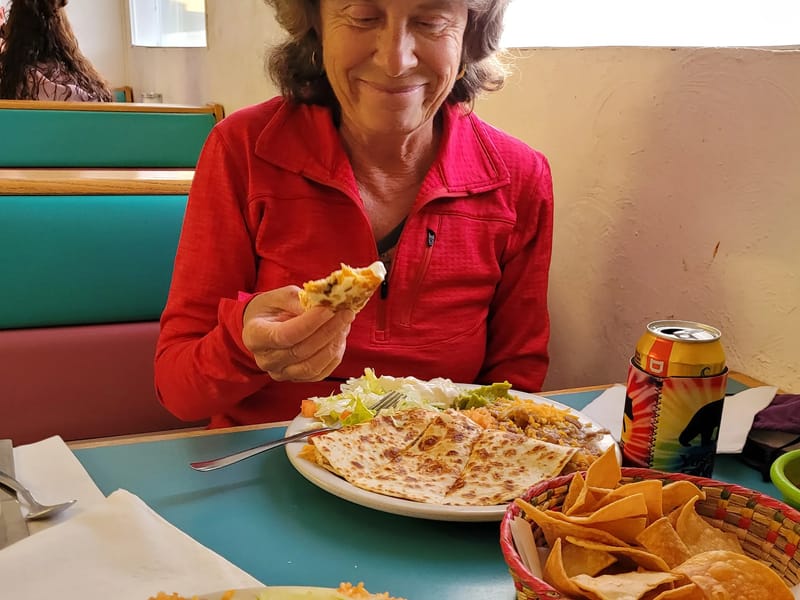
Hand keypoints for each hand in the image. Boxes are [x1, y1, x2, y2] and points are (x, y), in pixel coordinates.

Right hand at [241, 286, 355, 381]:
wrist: (265, 326)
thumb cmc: (272, 308)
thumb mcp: (281, 296)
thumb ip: (299, 300)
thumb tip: (325, 306)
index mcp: (255, 335)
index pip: (284, 335)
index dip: (309, 324)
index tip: (329, 309)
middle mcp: (265, 360)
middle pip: (301, 351)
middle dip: (328, 331)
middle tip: (346, 313)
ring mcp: (280, 373)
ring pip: (312, 366)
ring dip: (333, 344)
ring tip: (345, 324)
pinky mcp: (296, 379)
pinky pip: (320, 373)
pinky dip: (334, 356)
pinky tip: (340, 337)